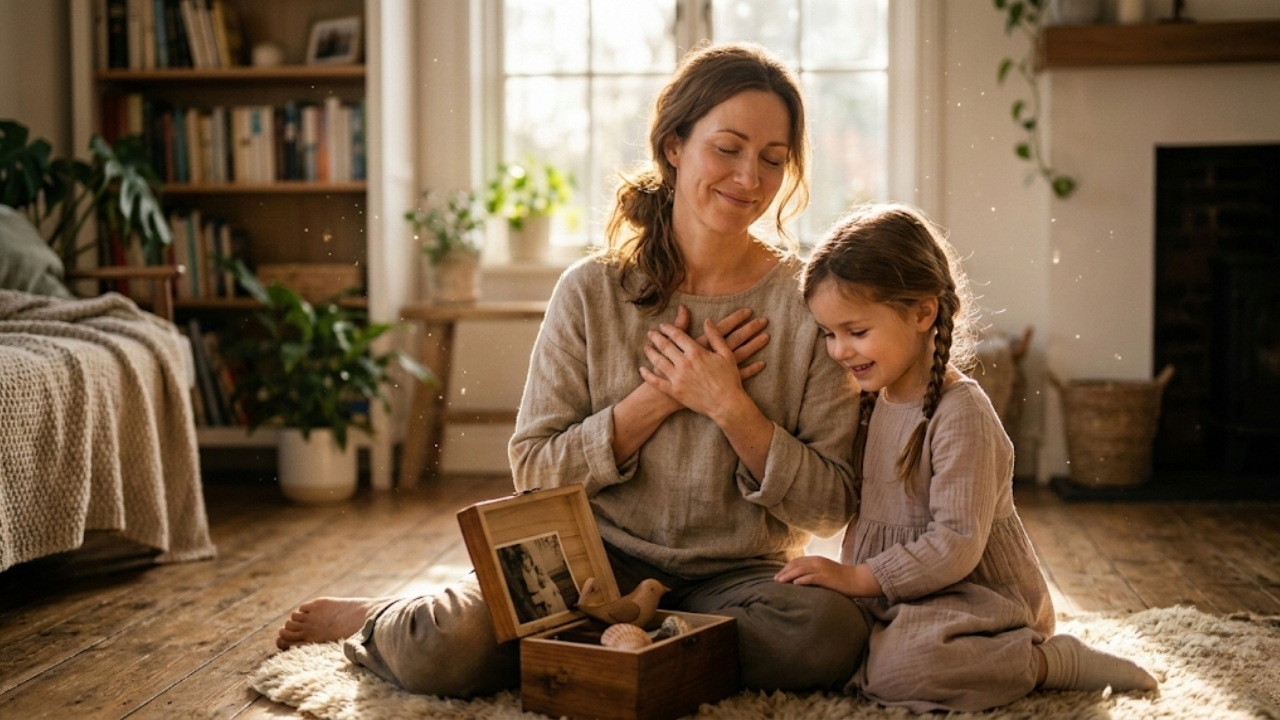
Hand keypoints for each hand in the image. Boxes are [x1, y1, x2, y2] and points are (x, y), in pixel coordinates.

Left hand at [635, 305, 769, 416]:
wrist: (726, 404)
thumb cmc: (729, 379)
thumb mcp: (726, 354)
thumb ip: (715, 336)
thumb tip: (707, 320)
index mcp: (696, 352)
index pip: (677, 335)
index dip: (668, 328)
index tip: (663, 325)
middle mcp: (684, 363)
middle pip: (665, 346)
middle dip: (656, 337)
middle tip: (650, 333)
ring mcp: (678, 378)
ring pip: (658, 361)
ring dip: (650, 353)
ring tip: (646, 347)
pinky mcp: (675, 392)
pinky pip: (657, 382)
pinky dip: (647, 375)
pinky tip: (642, 370)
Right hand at [675, 305, 769, 379]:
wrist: (666, 396)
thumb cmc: (668, 370)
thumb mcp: (672, 346)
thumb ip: (680, 326)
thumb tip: (684, 307)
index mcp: (703, 345)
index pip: (723, 328)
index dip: (736, 318)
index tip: (748, 311)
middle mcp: (713, 356)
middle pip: (735, 339)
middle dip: (750, 329)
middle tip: (764, 320)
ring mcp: (719, 370)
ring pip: (741, 355)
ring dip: (754, 346)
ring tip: (767, 336)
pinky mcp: (720, 383)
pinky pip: (740, 375)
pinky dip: (751, 369)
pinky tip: (762, 363)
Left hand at [774, 557, 879, 598]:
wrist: (858, 579)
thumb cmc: (843, 579)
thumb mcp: (827, 572)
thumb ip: (815, 573)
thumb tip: (802, 580)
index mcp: (817, 560)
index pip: (797, 561)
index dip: (786, 567)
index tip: (779, 575)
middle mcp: (818, 562)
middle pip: (796, 564)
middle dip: (784, 571)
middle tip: (775, 580)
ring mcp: (822, 569)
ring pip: (800, 570)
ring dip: (788, 576)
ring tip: (780, 582)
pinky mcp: (827, 578)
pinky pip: (811, 577)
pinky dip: (802, 580)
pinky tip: (794, 584)